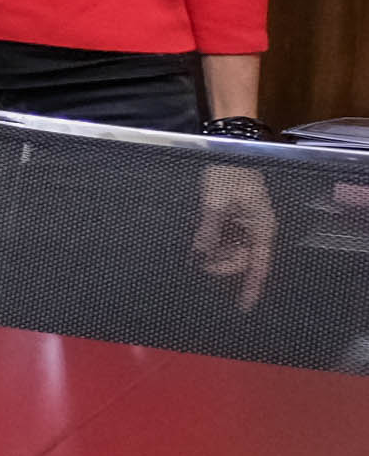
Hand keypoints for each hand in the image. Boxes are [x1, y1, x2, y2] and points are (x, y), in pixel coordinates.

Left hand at [194, 163, 276, 312]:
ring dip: (213, 255)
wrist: (228, 148)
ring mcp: (244, 223)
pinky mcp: (232, 217)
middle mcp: (256, 229)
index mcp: (261, 228)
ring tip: (195, 254)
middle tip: (197, 265)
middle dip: (220, 266)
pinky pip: (224, 238)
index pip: (259, 266)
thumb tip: (199, 258)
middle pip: (241, 260)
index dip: (251, 288)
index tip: (244, 307)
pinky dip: (211, 243)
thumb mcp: (215, 204)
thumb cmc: (228, 174)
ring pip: (230, 250)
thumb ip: (208, 233)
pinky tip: (197, 245)